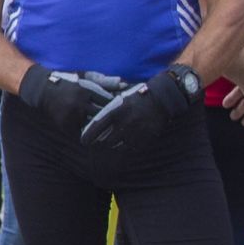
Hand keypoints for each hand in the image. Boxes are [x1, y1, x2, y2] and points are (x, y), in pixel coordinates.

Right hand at [19, 65, 120, 133]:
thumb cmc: (68, 81)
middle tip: (119, 122)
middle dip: (110, 118)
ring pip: (92, 126)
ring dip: (100, 127)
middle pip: (102, 115)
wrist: (43, 90)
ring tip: (110, 130)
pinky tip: (95, 132)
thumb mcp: (85, 77)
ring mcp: (71, 115)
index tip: (121, 108)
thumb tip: (124, 83)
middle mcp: (79, 104)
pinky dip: (87, 132)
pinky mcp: (65, 124)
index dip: (115, 106)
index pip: (108, 102)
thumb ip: (105, 81)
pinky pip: (81, 132)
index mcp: (86, 90)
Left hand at [80, 65, 200, 149]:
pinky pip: (131, 147)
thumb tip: (92, 121)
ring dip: (114, 144)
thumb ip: (108, 110)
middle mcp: (124, 123)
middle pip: (106, 140)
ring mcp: (135, 132)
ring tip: (113, 140)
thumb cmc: (137, 97)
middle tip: (98, 142)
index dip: (88, 135)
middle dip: (102, 141)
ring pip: (118, 145)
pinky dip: (127, 146)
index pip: (97, 127)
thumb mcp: (120, 99)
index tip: (83, 141)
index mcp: (116, 111)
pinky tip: (126, 140)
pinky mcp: (144, 138)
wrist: (160, 99)